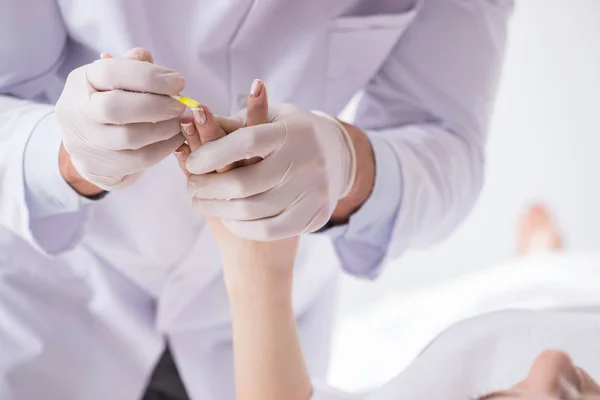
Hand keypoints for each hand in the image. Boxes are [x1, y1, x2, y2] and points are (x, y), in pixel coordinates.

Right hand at [56, 47, 186, 191]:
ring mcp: (84, 141)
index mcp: (82, 80)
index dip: (149, 77)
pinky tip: (176, 139)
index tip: (178, 82)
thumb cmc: (112, 104)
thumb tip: (147, 58)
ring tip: (181, 122)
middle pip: (116, 108)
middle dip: (156, 106)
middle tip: (180, 106)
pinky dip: (163, 149)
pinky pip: (139, 159)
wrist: (91, 147)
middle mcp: (76, 110)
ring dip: (164, 129)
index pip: (112, 72)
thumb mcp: (117, 81)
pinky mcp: (97, 167)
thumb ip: (132, 67)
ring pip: (129, 137)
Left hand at [174, 80, 299, 271]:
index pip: (247, 141)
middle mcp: (306, 160)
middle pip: (246, 183)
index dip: (213, 153)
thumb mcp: (268, 118)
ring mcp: (313, 191)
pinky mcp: (314, 215)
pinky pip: (269, 230)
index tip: (191, 162)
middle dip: (209, 188)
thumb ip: (234, 124)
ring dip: (219, 209)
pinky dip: (242, 226)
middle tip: (191, 188)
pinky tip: (228, 218)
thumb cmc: (288, 133)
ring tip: (201, 203)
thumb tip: (190, 123)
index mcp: (292, 130)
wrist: (337, 155)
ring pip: (254, 210)